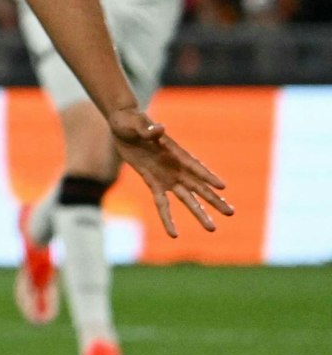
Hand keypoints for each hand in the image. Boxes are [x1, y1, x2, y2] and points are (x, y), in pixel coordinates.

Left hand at [107, 107, 232, 237]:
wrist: (122, 124)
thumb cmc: (131, 121)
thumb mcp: (136, 124)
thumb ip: (148, 130)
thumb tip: (159, 129)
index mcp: (174, 151)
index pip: (193, 166)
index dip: (207, 175)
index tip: (222, 186)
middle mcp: (175, 167)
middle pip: (198, 186)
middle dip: (213, 200)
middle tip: (231, 213)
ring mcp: (166, 176)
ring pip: (186, 198)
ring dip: (199, 212)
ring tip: (213, 228)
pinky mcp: (153, 181)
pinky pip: (162, 203)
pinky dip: (167, 217)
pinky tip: (174, 234)